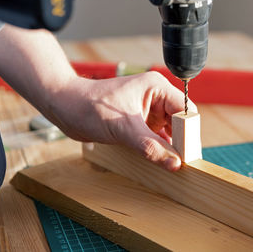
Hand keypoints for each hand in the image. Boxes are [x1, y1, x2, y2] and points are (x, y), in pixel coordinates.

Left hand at [49, 71, 196, 171]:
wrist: (64, 107)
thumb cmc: (89, 107)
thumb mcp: (124, 129)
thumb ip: (151, 147)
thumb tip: (175, 163)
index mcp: (156, 88)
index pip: (184, 109)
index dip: (188, 131)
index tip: (188, 153)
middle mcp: (155, 97)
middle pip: (179, 121)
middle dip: (181, 140)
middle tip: (183, 161)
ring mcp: (147, 110)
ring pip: (168, 131)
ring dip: (169, 146)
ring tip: (173, 164)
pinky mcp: (138, 121)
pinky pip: (155, 136)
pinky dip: (157, 148)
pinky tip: (160, 160)